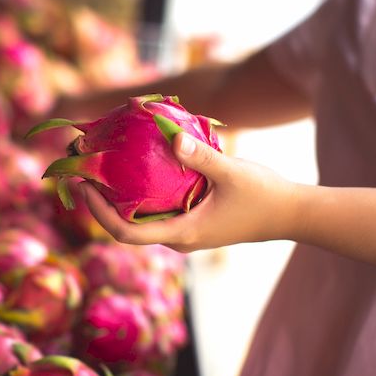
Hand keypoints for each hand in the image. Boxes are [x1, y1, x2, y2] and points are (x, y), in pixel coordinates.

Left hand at [79, 132, 302, 251]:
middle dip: (102, 204)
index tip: (83, 188)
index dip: (99, 214)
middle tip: (85, 173)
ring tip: (102, 170)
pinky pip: (156, 211)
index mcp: (182, 233)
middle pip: (127, 227)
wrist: (291, 214)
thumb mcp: (232, 172)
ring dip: (119, 200)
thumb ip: (202, 156)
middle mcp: (178, 238)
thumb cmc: (264, 196)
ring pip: (141, 220)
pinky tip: (135, 169)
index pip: (126, 233)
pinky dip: (140, 195)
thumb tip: (172, 137)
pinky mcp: (192, 222)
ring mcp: (185, 232)